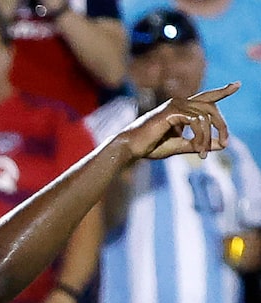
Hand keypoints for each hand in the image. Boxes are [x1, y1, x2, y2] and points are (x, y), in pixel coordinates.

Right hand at [118, 84, 238, 163]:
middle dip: (221, 124)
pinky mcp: (172, 111)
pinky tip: (196, 150)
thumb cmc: (149, 147)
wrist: (129, 149)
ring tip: (202, 154)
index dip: (222, 91)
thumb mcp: (180, 146)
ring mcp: (176, 105)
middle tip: (226, 141)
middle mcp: (179, 102)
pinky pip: (196, 121)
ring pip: (205, 116)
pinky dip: (200, 137)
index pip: (206, 97)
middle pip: (211, 106)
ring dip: (207, 137)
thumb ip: (200, 143)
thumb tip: (223, 145)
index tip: (237, 84)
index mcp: (181, 108)